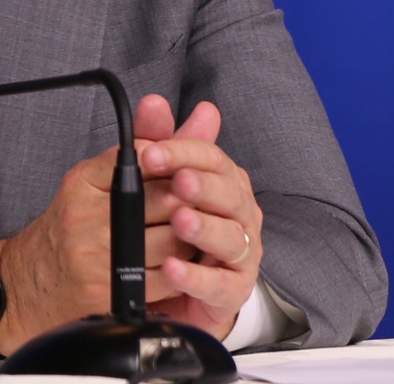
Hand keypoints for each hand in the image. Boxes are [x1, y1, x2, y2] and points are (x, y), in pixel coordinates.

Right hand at [0, 96, 262, 353]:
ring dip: (193, 235)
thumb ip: (153, 145)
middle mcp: (88, 218)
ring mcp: (98, 259)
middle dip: (192, 199)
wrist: (29, 283)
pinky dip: (184, 268)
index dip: (179, 163)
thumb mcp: (99, 177)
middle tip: (201, 202)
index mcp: (85, 182)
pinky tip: (180, 261)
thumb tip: (207, 115)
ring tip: (191, 230)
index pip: (150, 157)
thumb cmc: (73, 225)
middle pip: (168, 198)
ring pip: (175, 239)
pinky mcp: (111, 294)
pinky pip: (169, 276)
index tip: (186, 169)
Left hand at [133, 95, 264, 339]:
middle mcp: (239, 213)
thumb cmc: (178, 232)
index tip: (153, 153)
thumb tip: (154, 103)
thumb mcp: (162, 185)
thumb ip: (159, 144)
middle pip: (229, 193)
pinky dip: (197, 277)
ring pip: (230, 236)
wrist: (182, 291)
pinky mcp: (233, 289)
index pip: (213, 158)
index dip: (184, 153)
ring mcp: (240, 252)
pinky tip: (174, 270)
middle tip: (177, 181)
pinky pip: (219, 283)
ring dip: (205, 228)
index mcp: (226, 182)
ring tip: (180, 222)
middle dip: (202, 186)